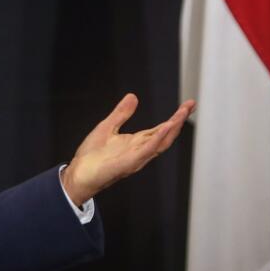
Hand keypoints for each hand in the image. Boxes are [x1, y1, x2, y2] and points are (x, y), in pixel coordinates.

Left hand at [61, 93, 195, 205]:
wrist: (79, 174)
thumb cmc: (91, 156)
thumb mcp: (107, 127)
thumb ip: (121, 113)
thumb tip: (132, 97)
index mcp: (136, 142)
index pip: (161, 128)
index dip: (175, 117)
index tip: (187, 105)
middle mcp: (140, 150)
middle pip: (166, 135)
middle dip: (179, 120)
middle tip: (190, 106)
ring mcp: (137, 157)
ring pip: (161, 142)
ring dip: (173, 128)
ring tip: (182, 114)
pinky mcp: (129, 163)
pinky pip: (147, 150)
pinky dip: (157, 139)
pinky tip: (164, 128)